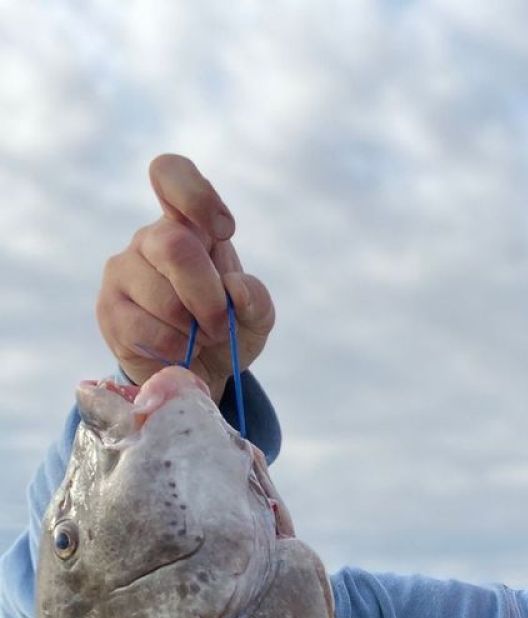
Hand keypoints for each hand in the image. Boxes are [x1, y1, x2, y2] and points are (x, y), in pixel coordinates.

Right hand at [96, 154, 274, 402]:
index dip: (196, 195)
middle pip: (175, 247)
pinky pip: (146, 328)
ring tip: (198, 338)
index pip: (171, 173)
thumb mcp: (255, 317)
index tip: (224, 231)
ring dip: (194, 330)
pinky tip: (178, 350)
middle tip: (219, 324)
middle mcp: (149, 239)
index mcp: (185, 224)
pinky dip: (175, 347)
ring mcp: (122, 272)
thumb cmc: (224, 331)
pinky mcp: (109, 310)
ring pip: (163, 296)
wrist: (196, 374)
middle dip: (209, 297)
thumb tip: (235, 288)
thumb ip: (257, 299)